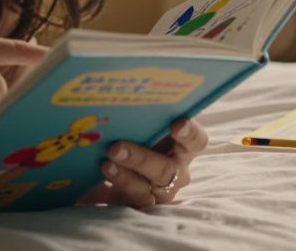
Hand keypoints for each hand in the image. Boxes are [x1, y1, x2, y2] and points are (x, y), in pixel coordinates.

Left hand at [78, 117, 207, 207]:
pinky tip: (100, 177)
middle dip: (142, 158)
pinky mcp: (138, 205)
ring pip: (147, 189)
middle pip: (167, 170)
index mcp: (182, 148)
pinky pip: (130, 202)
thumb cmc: (133, 135)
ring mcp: (158, 192)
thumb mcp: (138, 125)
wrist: (109, 166)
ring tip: (105, 164)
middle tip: (117, 148)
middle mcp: (175, 172)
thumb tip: (117, 90)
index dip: (189, 133)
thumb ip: (137, 117)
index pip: (195, 141)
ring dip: (124, 177)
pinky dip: (115, 188)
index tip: (177, 124)